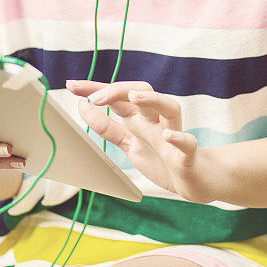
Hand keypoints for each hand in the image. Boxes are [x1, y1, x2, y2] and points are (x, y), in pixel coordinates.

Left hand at [66, 80, 218, 203]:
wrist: (196, 182)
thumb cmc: (162, 158)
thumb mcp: (128, 143)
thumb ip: (107, 127)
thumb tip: (83, 107)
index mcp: (140, 118)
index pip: (116, 96)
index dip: (94, 88)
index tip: (71, 85)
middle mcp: (156, 121)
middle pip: (142, 92)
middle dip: (117, 90)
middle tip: (94, 98)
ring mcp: (173, 135)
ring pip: (170, 108)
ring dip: (152, 99)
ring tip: (133, 98)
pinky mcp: (188, 155)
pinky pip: (187, 143)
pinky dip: (178, 138)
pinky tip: (168, 136)